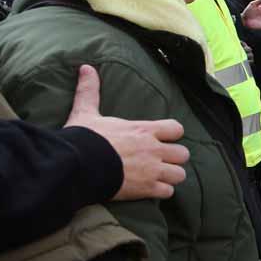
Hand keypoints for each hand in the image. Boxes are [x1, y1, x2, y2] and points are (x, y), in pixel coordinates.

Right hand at [64, 64, 189, 200]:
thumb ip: (90, 91)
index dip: (172, 134)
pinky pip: (168, 192)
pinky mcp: (147, 189)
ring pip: (179, 174)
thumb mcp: (85, 112)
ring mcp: (153, 170)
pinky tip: (151, 190)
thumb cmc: (83, 139)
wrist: (77, 166)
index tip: (162, 138)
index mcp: (144, 130)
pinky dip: (161, 192)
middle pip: (183, 154)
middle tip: (162, 160)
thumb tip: (86, 67)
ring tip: (159, 177)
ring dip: (171, 176)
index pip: (177, 129)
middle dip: (174, 158)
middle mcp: (154, 149)